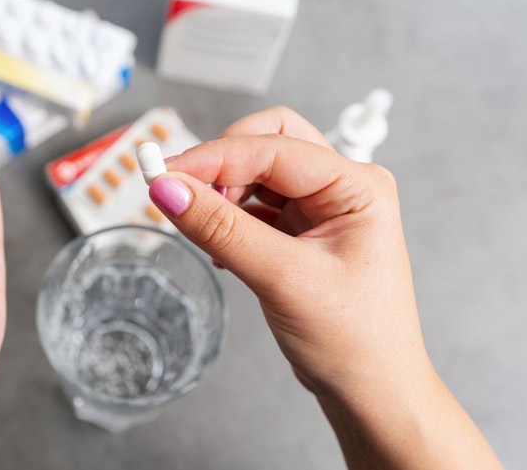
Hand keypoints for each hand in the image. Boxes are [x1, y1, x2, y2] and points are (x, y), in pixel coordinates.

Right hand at [149, 107, 501, 468]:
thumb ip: (222, 230)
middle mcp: (340, 187)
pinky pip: (252, 205)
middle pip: (266, 142)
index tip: (163, 175)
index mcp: (357, 186)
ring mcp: (319, 209)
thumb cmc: (355, 340)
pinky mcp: (299, 231)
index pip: (273, 147)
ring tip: (202, 226)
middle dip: (221, 163)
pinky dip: (227, 216)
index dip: (213, 157)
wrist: (370, 391)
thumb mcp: (283, 279)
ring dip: (222, 191)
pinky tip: (218, 245)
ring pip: (255, 172)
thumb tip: (169, 189)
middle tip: (181, 191)